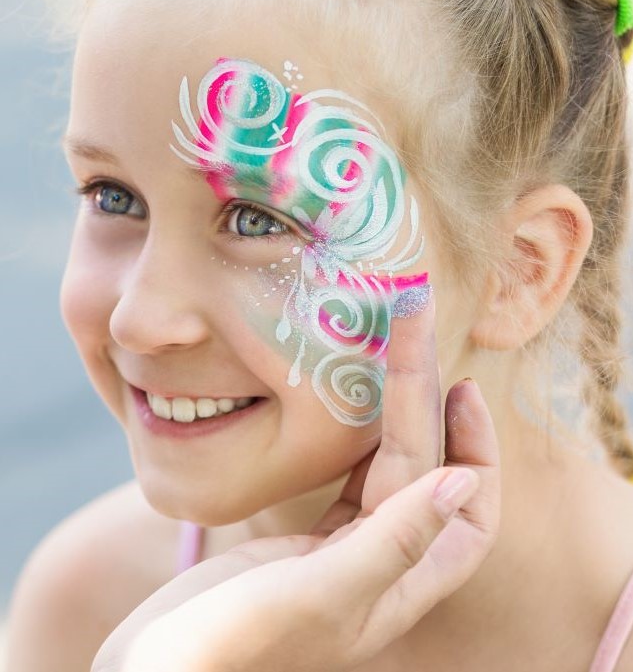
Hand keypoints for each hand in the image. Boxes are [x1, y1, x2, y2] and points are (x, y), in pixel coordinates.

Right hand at [93, 290, 500, 671]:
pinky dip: (357, 432)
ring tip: (398, 350)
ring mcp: (343, 552)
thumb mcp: (316, 596)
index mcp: (400, 588)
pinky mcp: (305, 540)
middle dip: (425, 398)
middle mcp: (382, 567)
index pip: (469, 512)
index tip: (458, 384)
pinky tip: (355, 401)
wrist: (159, 666)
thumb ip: (391, 543)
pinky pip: (350, 476)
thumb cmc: (231, 643)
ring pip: (390, 467)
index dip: (476, 446)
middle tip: (417, 325)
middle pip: (425, 470)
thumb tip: (463, 481)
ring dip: (398, 408)